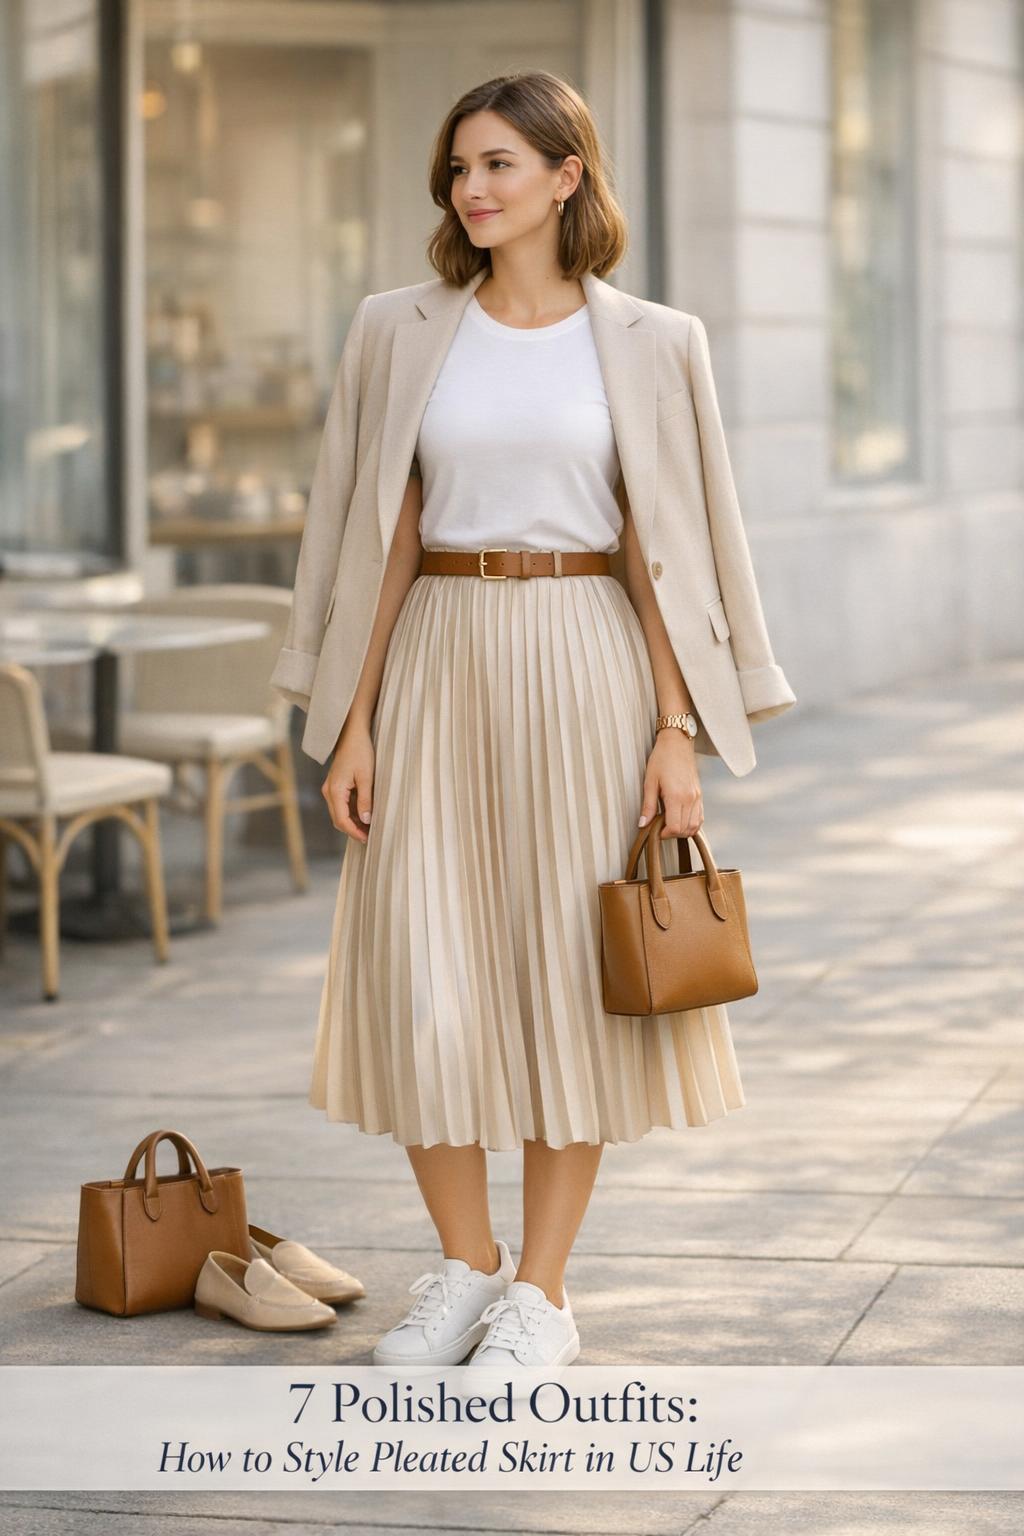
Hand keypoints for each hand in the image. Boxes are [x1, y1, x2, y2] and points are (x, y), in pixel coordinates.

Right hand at [322, 718, 374, 841]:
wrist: (351, 735)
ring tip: (369, 828)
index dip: (354, 832)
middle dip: (353, 830)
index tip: (367, 839)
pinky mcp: (335, 787)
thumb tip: (366, 820)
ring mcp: (330, 789)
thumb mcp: (367, 777)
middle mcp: (329, 792)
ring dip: (352, 823)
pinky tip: (364, 815)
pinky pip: (341, 806)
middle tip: (370, 837)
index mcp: (335, 791)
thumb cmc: (360, 752)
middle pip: (338, 820)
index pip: (342, 820)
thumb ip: (365, 800)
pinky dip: (352, 813)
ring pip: (339, 814)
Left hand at [638, 730, 702, 837]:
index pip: (675, 827)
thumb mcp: (650, 782)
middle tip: (660, 827)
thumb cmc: (661, 760)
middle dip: (672, 834)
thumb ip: (647, 806)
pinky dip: (691, 824)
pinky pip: (700, 817)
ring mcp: (697, 797)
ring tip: (669, 824)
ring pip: (695, 826)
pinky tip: (680, 819)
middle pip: (685, 829)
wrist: (677, 744)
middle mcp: (690, 799)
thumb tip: (643, 825)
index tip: (656, 831)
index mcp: (676, 796)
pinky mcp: (700, 795)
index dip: (665, 834)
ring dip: (683, 831)